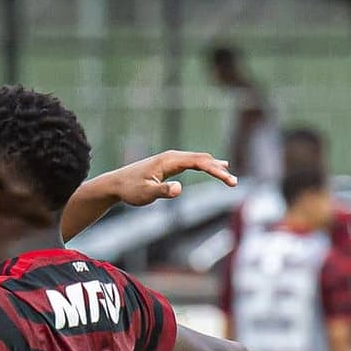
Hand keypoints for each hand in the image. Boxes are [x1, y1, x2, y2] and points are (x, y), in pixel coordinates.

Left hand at [110, 150, 235, 205]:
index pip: (199, 162)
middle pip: (202, 159)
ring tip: (230, 178)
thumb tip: (179, 189)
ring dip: (216, 167)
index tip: (229, 181)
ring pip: (199, 160)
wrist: (115, 184)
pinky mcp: (170, 165)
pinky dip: (208, 165)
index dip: (216, 171)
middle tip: (234, 184)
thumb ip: (163, 191)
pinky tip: (219, 167)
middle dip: (219, 170)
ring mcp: (171, 159)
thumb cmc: (130, 189)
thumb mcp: (146, 193)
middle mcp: (172, 156)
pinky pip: (194, 162)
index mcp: (169, 160)